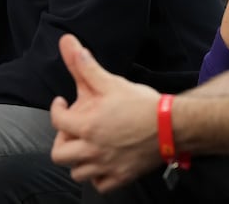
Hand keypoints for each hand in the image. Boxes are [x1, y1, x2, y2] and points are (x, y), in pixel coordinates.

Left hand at [50, 34, 161, 192]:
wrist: (172, 125)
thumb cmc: (140, 104)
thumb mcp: (109, 81)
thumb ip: (84, 65)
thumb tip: (67, 42)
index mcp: (86, 126)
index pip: (56, 121)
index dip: (56, 109)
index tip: (63, 103)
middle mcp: (92, 150)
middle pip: (60, 154)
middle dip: (62, 140)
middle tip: (73, 129)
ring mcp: (107, 166)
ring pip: (78, 173)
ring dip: (77, 160)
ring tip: (85, 145)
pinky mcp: (123, 177)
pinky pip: (101, 186)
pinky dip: (97, 177)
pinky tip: (102, 162)